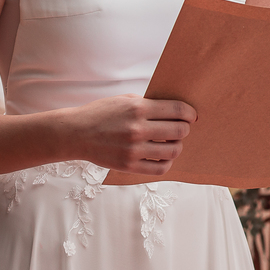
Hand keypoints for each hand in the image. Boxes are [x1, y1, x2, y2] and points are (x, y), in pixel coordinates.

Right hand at [63, 94, 196, 174]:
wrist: (76, 133)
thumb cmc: (101, 113)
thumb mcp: (124, 100)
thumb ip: (148, 104)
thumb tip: (174, 109)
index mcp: (138, 109)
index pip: (177, 110)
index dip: (190, 113)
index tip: (192, 116)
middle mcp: (137, 129)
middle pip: (178, 131)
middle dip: (185, 129)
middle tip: (182, 128)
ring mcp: (133, 149)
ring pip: (172, 151)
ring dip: (177, 146)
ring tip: (172, 142)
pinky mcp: (129, 166)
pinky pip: (160, 168)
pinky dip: (167, 162)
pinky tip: (164, 156)